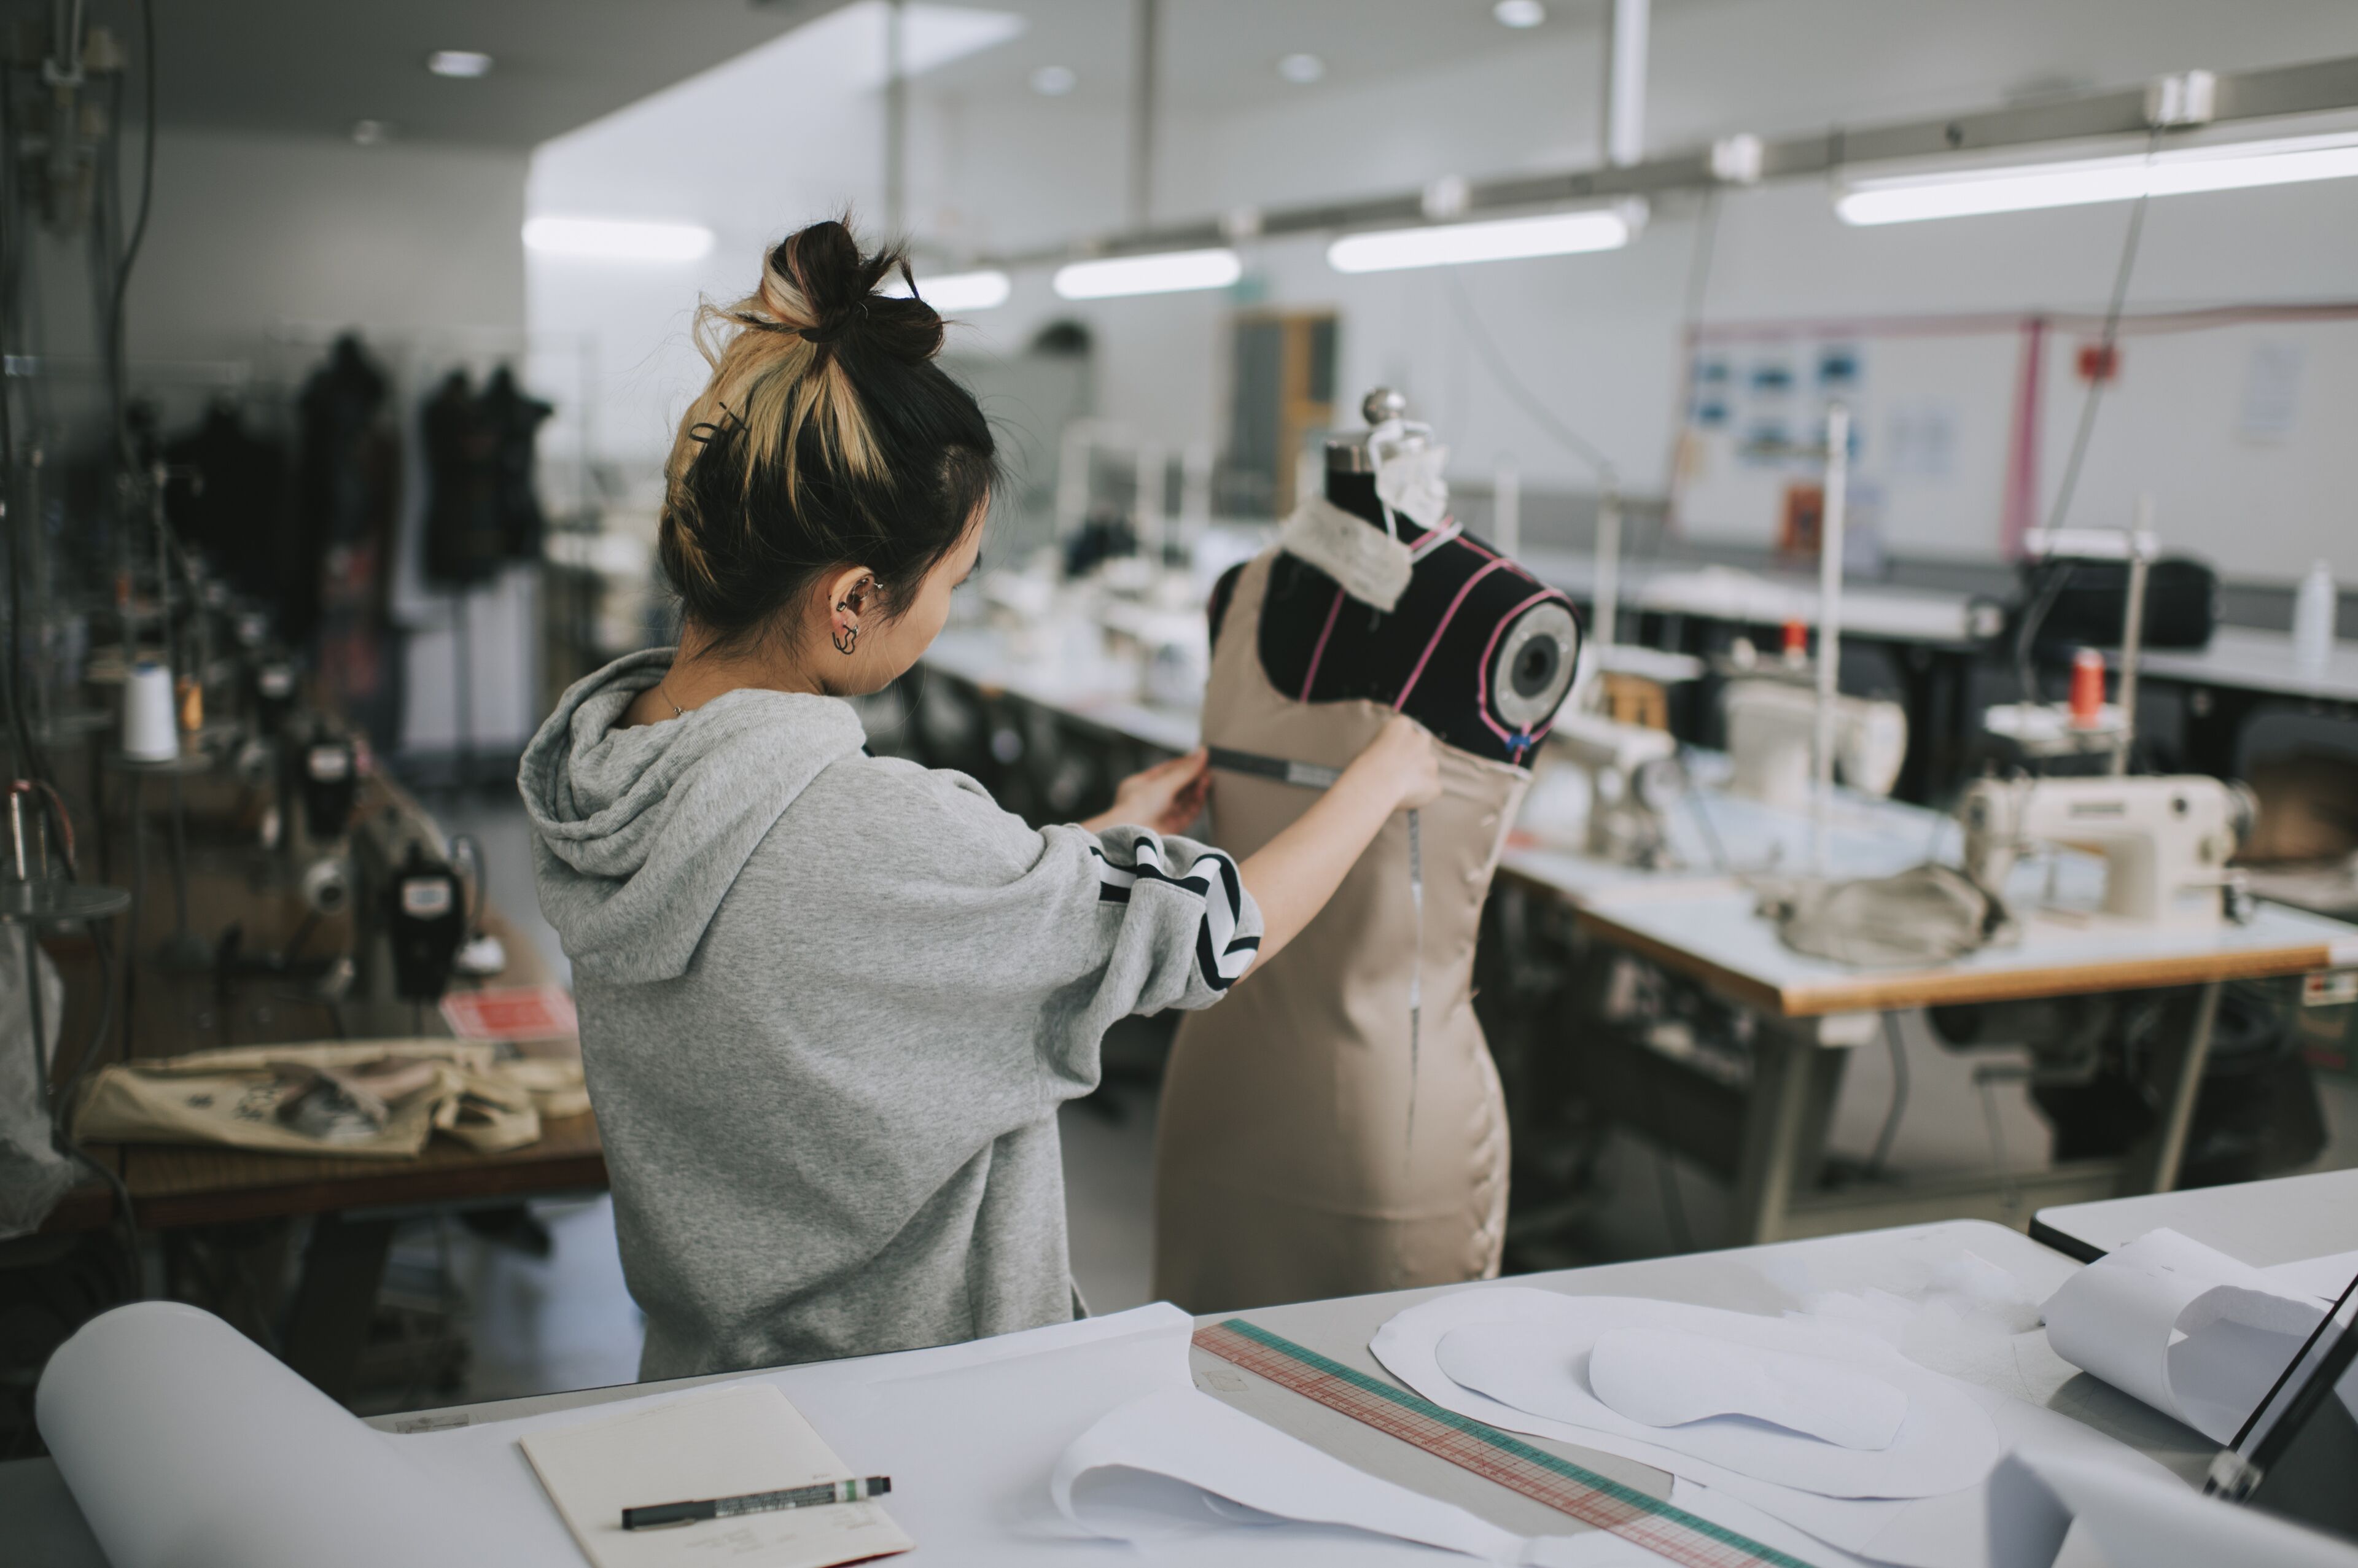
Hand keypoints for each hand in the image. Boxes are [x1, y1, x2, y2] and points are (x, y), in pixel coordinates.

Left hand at [1094, 748, 1212, 834]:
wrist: (1131, 835)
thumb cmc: (1137, 807)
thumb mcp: (1163, 783)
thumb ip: (1185, 770)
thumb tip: (1202, 753)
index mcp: (1141, 785)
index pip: (1166, 771)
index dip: (1184, 764)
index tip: (1200, 759)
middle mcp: (1149, 800)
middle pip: (1176, 786)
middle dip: (1192, 778)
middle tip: (1207, 771)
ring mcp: (1159, 815)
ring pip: (1183, 801)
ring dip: (1195, 791)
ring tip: (1206, 782)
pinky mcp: (1169, 829)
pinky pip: (1186, 815)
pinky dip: (1195, 804)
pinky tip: (1202, 795)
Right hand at [1351, 715, 1442, 809]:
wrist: (1375, 785)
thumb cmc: (1363, 767)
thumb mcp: (1368, 749)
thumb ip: (1385, 750)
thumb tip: (1385, 763)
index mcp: (1402, 725)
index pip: (1403, 730)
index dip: (1395, 746)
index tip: (1386, 757)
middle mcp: (1421, 739)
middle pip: (1419, 747)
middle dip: (1411, 758)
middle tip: (1395, 773)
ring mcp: (1431, 763)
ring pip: (1426, 769)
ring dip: (1416, 777)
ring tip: (1395, 789)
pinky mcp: (1435, 785)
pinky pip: (1428, 791)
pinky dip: (1419, 795)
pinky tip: (1402, 799)